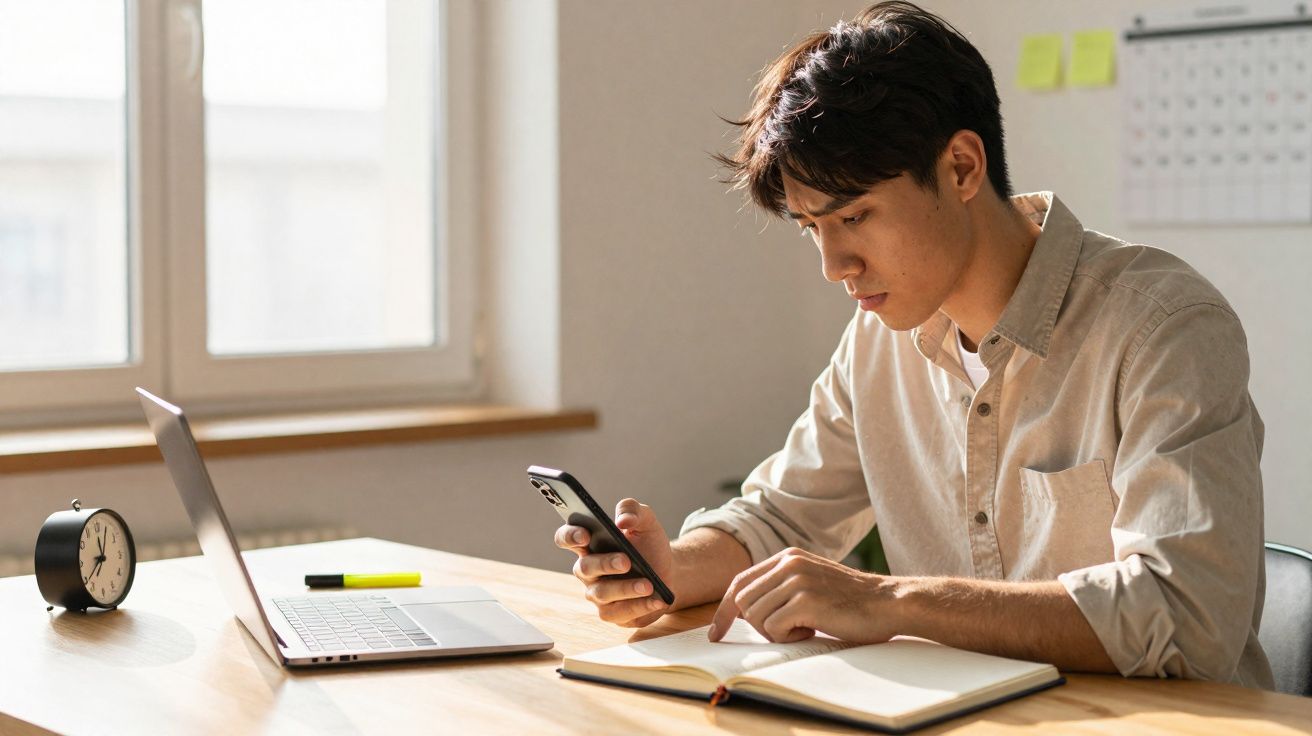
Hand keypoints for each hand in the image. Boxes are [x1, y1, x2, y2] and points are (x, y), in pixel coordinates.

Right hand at [553, 498, 674, 627]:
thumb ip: (633, 510)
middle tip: (626, 561)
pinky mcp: (613, 613)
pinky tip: (656, 600)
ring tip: (648, 585)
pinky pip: (621, 613)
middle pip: (585, 568)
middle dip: (605, 564)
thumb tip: (622, 520)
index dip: (570, 536)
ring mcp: (598, 594)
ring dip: (626, 589)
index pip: (566, 538)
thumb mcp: (646, 521)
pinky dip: (640, 606)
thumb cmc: (649, 545)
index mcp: (589, 544)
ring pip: (602, 594)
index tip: (585, 534)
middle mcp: (588, 570)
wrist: (669, 570)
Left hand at [708, 547, 898, 643]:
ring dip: (775, 632)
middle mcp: (788, 563)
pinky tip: (811, 631)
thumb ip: (781, 586)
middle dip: (757, 625)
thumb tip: (745, 609)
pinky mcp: (805, 599)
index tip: (716, 633)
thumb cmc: (851, 601)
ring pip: (755, 616)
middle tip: (788, 630)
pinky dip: (788, 638)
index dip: (724, 610)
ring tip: (804, 628)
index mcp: (787, 557)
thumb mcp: (811, 582)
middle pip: (743, 602)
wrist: (888, 603)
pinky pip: (773, 628)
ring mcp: (796, 579)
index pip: (740, 582)